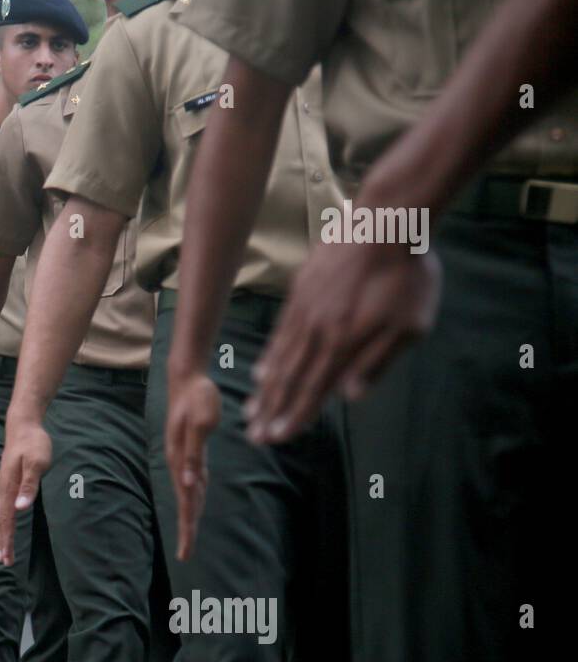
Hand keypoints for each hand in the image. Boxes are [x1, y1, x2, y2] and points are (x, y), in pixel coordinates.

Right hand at [0, 413, 49, 567]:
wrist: (22, 425)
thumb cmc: (33, 443)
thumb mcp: (37, 463)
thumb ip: (29, 486)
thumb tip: (20, 508)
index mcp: (8, 488)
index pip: (6, 520)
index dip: (6, 540)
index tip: (6, 558)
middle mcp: (3, 489)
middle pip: (0, 520)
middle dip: (2, 541)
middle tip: (4, 561)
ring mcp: (4, 485)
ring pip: (1, 514)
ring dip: (2, 533)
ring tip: (4, 549)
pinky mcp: (8, 482)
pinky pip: (4, 507)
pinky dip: (4, 521)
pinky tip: (7, 524)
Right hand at [165, 370, 220, 560]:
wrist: (188, 378)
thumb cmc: (197, 397)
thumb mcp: (200, 424)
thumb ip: (195, 454)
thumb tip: (189, 483)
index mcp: (180, 460)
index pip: (185, 501)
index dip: (186, 527)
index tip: (185, 552)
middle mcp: (179, 462)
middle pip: (185, 503)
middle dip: (186, 529)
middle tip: (185, 555)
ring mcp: (184, 456)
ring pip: (189, 492)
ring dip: (190, 515)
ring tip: (189, 536)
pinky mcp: (191, 449)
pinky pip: (194, 479)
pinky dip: (195, 496)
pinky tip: (197, 501)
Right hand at [247, 243, 441, 443]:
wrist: (385, 223)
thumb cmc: (408, 276)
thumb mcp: (409, 325)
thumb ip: (377, 361)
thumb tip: (349, 395)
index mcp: (344, 344)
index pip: (314, 389)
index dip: (295, 416)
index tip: (277, 437)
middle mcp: (317, 332)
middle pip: (290, 379)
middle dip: (272, 411)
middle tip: (255, 436)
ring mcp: (305, 312)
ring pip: (280, 358)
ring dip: (266, 389)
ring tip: (251, 410)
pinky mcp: (300, 293)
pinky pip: (280, 333)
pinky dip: (269, 356)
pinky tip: (261, 370)